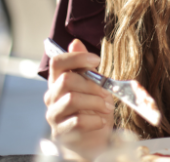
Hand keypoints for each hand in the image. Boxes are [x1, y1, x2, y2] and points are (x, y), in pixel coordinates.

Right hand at [44, 39, 113, 157]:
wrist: (91, 139)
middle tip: (107, 92)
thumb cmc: (93, 107)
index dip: (77, 57)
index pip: (57, 62)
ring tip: (106, 106)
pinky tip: (101, 120)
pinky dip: (94, 119)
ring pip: (71, 99)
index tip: (96, 60)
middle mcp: (52, 96)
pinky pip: (76, 121)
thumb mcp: (94, 83)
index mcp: (59, 81)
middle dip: (92, 84)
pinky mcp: (60, 132)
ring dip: (94, 101)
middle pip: (66, 80)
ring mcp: (54, 114)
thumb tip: (75, 42)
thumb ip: (85, 66)